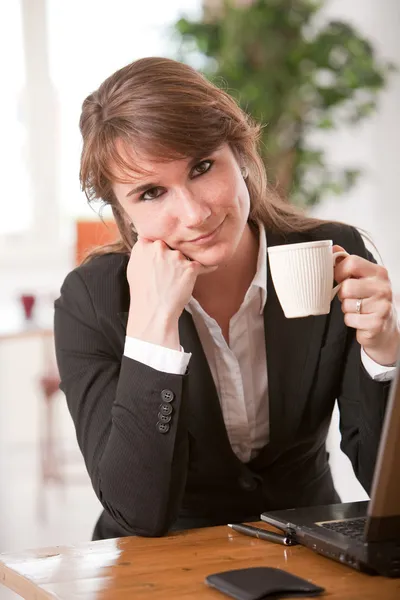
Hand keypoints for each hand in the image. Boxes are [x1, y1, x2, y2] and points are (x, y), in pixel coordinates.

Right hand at [126, 237, 216, 347]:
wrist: (154, 311)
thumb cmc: (142, 293)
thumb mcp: (133, 268)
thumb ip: (142, 252)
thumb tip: (146, 243)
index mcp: (143, 246)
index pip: (154, 239)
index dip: (157, 250)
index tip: (158, 260)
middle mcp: (159, 247)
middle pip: (169, 245)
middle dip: (170, 256)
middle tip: (167, 273)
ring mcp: (176, 256)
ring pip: (182, 255)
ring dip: (182, 265)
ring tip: (175, 282)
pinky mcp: (190, 266)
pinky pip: (198, 265)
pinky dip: (197, 271)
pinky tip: (193, 278)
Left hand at [333, 245, 399, 365]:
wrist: (386, 325)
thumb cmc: (369, 299)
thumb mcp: (362, 278)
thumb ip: (348, 262)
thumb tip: (333, 248)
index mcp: (379, 272)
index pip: (352, 262)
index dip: (339, 271)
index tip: (340, 278)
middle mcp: (383, 287)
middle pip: (346, 287)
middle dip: (342, 294)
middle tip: (350, 297)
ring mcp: (382, 306)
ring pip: (346, 304)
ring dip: (346, 308)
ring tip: (357, 308)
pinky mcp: (377, 323)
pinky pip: (349, 319)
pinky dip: (350, 320)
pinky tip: (360, 319)